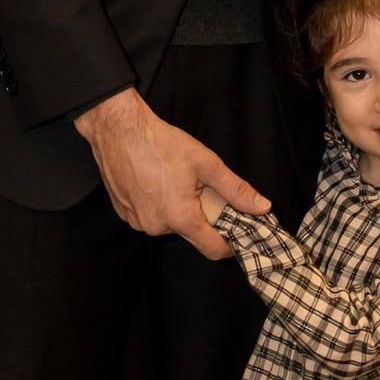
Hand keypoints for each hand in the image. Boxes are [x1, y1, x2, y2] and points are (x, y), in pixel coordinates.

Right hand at [73, 89, 267, 262]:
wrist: (118, 130)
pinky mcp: (124, 213)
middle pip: (190, 233)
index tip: (237, 235)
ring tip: (174, 182)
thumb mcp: (206, 163)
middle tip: (200, 190)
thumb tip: (261, 207)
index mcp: (181, 217)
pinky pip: (148, 217)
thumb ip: (236, 189)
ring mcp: (137, 221)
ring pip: (168, 224)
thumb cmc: (160, 143)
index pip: (213, 249)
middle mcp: (157, 226)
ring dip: (176, 211)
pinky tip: (155, 183)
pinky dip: (157, 206)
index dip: (229, 245)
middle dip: (200, 217)